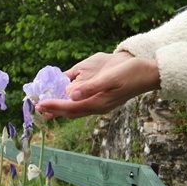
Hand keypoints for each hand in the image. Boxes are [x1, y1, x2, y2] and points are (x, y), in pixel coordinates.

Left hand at [36, 57, 160, 117]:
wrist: (149, 73)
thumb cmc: (131, 73)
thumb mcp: (110, 78)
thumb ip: (91, 87)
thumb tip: (71, 94)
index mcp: (98, 103)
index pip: (70, 108)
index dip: (54, 106)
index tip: (40, 104)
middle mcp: (98, 106)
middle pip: (70, 112)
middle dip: (53, 110)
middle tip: (37, 107)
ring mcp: (101, 104)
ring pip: (75, 110)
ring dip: (60, 108)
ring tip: (46, 107)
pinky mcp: (103, 99)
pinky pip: (81, 104)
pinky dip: (70, 103)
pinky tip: (65, 99)